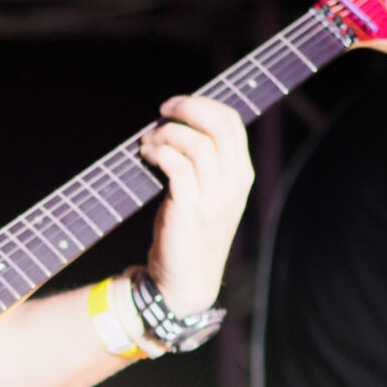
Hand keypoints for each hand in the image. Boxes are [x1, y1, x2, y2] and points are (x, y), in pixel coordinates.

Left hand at [141, 94, 253, 316]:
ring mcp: (214, 198)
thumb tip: (176, 123)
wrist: (186, 281)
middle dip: (188, 109)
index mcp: (241, 175)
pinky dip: (158, 153)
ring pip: (196, 144)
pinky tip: (146, 155)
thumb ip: (204, 162)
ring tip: (148, 141)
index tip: (176, 106)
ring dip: (166, 134)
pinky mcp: (189, 210)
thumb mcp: (209, 194)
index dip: (203, 105)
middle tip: (162, 112)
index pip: (232, 123)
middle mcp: (232, 184)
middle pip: (218, 126)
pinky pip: (176, 166)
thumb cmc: (190, 232)